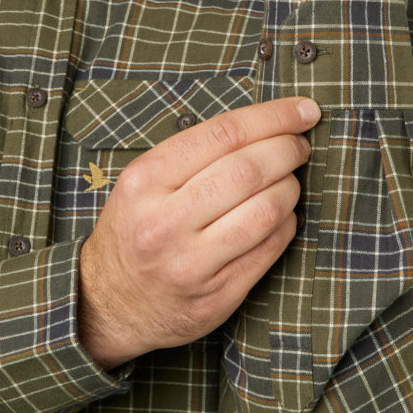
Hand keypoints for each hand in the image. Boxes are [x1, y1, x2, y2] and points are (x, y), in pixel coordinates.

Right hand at [77, 96, 320, 368]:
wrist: (109, 303)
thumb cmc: (133, 231)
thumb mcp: (141, 183)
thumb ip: (193, 154)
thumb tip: (264, 126)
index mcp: (145, 181)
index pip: (223, 134)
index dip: (273, 117)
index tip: (302, 110)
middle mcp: (165, 222)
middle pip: (249, 170)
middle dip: (288, 150)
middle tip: (299, 146)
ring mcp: (191, 264)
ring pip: (267, 210)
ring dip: (291, 187)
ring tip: (289, 181)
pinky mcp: (217, 295)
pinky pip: (270, 248)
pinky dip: (287, 223)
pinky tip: (282, 214)